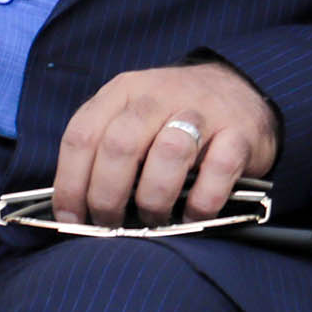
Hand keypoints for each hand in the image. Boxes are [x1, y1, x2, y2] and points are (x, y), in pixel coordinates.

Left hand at [54, 61, 279, 227]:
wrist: (241, 87)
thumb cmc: (173, 117)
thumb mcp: (132, 116)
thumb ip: (104, 149)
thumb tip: (74, 210)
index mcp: (124, 91)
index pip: (82, 136)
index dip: (70, 185)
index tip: (71, 220)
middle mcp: (160, 95)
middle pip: (120, 146)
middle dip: (107, 197)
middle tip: (111, 223)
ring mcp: (204, 110)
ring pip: (169, 154)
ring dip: (154, 199)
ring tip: (154, 218)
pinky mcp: (241, 131)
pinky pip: (218, 171)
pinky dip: (202, 203)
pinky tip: (194, 214)